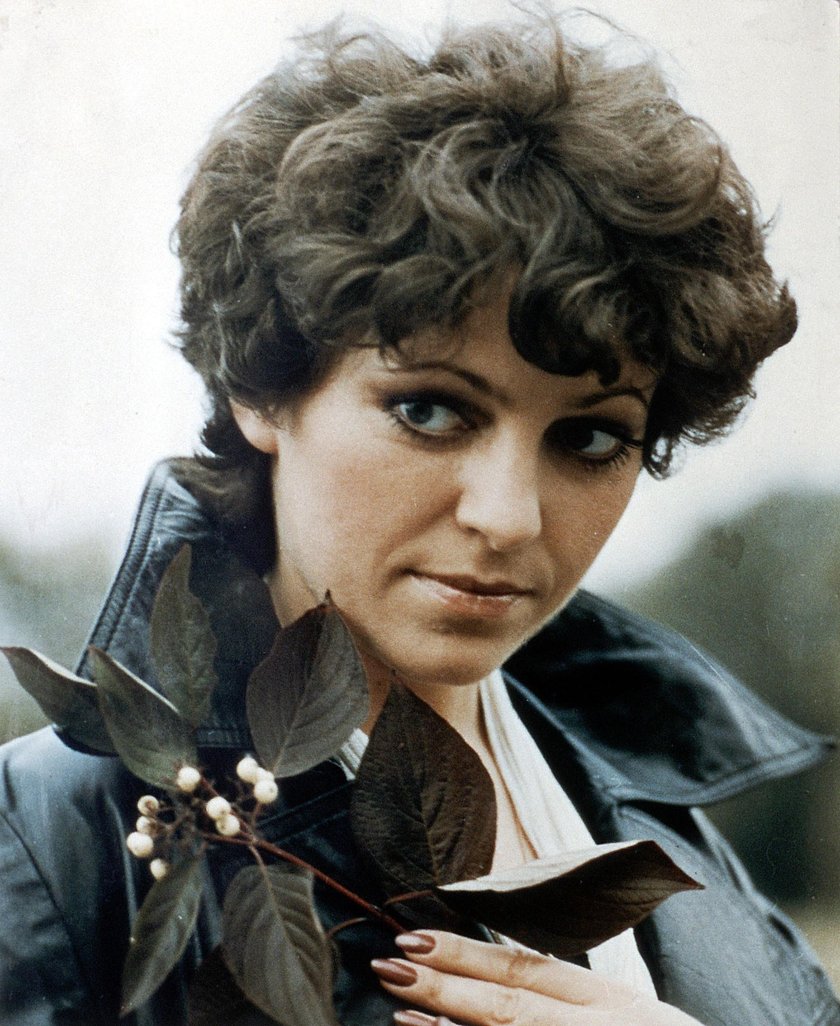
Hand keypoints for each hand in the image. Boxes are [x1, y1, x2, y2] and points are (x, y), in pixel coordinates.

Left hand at [371, 930, 703, 1025]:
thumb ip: (568, 995)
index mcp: (610, 999)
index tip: (415, 932)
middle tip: (390, 961)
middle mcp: (602, 1024)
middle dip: (447, 982)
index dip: (469, 950)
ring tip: (400, 1012)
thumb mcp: (623, 1014)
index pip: (528, 967)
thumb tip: (494, 979)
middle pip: (515, 1002)